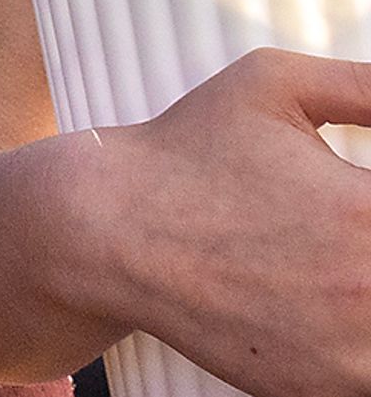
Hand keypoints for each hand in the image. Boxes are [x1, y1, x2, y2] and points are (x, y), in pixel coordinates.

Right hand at [80, 49, 370, 396]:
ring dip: (367, 309)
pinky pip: (368, 375)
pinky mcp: (321, 389)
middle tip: (338, 234)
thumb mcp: (270, 84)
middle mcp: (369, 288)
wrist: (106, 231)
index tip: (358, 200)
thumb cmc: (185, 154)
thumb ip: (362, 85)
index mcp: (368, 209)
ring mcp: (350, 352)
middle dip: (369, 249)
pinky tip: (316, 315)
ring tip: (331, 277)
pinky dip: (353, 351)